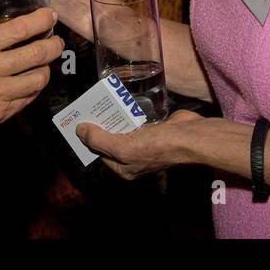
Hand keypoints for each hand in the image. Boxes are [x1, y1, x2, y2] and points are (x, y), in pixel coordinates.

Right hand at [0, 8, 63, 155]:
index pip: (19, 29)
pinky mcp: (1, 113)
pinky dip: (35, 86)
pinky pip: (29, 97)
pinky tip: (31, 79)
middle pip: (37, 54)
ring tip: (44, 61)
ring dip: (47, 67)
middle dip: (53, 44)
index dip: (41, 20)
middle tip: (56, 40)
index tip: (50, 16)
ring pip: (39, 78)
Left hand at [77, 109, 203, 179]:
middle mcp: (133, 158)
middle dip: (100, 125)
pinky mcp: (154, 130)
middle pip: (110, 140)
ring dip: (113, 116)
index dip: (88, 138)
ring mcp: (144, 144)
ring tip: (102, 100)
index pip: (100, 153)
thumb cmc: (157, 146)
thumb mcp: (122, 147)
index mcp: (125, 168)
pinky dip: (127, 112)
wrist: (189, 136)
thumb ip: (99, 140)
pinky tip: (122, 101)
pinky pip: (134, 120)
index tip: (79, 121)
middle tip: (89, 107)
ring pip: (122, 128)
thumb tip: (80, 131)